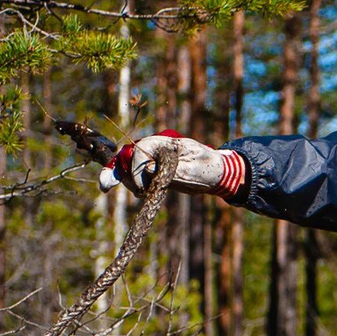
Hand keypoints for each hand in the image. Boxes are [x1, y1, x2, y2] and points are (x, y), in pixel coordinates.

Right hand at [99, 133, 247, 199]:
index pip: (140, 148)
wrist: (217, 174)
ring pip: (129, 165)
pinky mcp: (154, 169)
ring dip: (128, 179)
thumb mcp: (193, 170)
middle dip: (123, 172)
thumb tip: (147, 169)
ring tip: (140, 193)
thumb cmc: (208, 168)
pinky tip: (141, 192)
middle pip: (129, 155)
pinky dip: (133, 182)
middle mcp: (157, 148)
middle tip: (119, 188)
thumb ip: (170, 169)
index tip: (142, 187)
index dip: (136, 167)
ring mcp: (154, 158)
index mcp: (167, 142)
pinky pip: (136, 174)